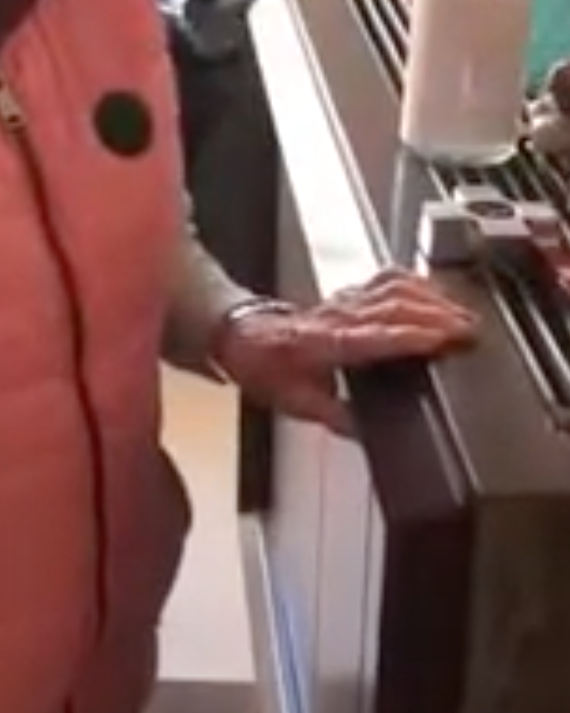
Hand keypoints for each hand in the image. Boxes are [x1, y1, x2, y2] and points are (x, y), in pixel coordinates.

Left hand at [216, 269, 476, 430]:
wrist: (242, 333)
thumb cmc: (264, 366)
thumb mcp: (293, 402)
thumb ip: (333, 416)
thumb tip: (367, 433)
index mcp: (323, 343)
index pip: (375, 336)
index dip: (411, 336)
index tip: (444, 340)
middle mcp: (336, 316)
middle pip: (393, 307)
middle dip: (436, 316)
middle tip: (470, 331)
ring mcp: (343, 300)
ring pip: (393, 289)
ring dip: (432, 298)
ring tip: (462, 315)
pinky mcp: (348, 292)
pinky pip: (386, 278)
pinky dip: (416, 282)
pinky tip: (435, 292)